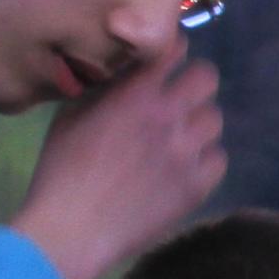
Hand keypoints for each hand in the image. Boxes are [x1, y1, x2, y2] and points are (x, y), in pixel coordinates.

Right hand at [13, 52, 224, 278]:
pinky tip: (182, 168)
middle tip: (179, 99)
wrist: (72, 230)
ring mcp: (187, 151)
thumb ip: (107, 87)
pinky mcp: (198, 185)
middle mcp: (168, 115)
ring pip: (214, 119)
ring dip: (196, 124)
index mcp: (136, 93)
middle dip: (193, 82)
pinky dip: (203, 160)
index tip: (166, 63)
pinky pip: (218, 158)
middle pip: (208, 77)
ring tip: (176, 139)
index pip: (175, 49)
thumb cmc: (61, 170)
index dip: (172, 52)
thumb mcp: (72, 114)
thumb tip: (130, 71)